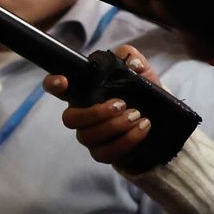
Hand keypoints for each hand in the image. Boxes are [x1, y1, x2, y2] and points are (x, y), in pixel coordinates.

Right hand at [44, 45, 161, 165]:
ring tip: (136, 116)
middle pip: (69, 119)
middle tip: (121, 104)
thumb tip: (133, 63)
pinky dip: (126, 140)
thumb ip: (134, 60)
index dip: (53, 84)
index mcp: (85, 94)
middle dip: (94, 113)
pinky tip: (142, 128)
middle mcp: (82, 116)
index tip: (64, 81)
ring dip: (114, 126)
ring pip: (87, 136)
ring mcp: (91, 136)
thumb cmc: (143, 98)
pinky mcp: (104, 153)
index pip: (59, 89)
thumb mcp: (142, 74)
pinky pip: (106, 152)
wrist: (160, 126)